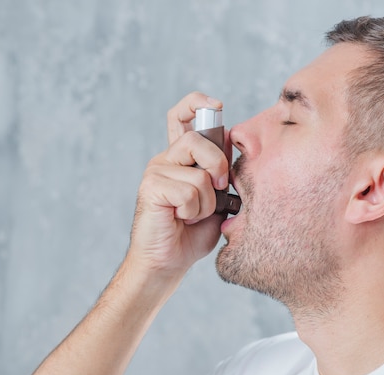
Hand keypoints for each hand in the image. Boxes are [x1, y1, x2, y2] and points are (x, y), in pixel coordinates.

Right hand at [127, 92, 228, 279]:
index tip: (216, 105)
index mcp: (182, 158)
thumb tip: (232, 139)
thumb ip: (221, 170)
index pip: (182, 115)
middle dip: (218, 166)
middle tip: (219, 189)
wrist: (169, 262)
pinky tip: (182, 219)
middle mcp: (166, 159)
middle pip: (197, 140)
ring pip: (198, 173)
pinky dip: (194, 211)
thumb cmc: (193, 232)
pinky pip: (188, 192)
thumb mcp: (217, 197)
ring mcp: (156, 171)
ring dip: (206, 201)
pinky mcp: (151, 188)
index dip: (196, 103)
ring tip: (195, 214)